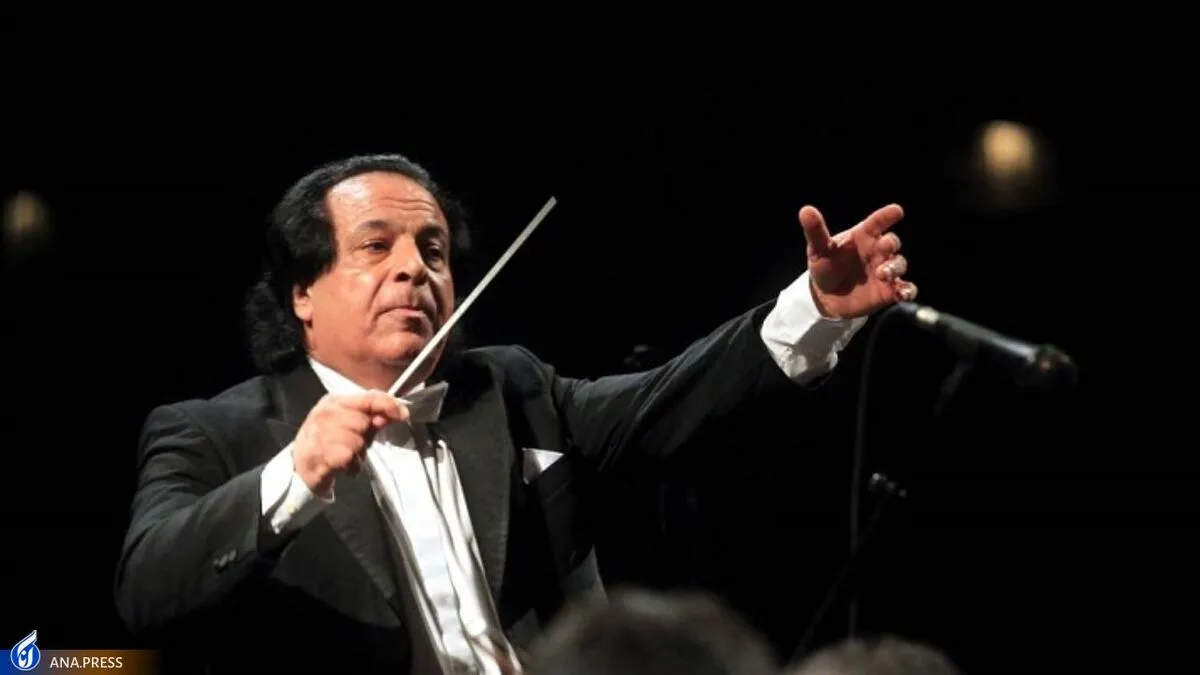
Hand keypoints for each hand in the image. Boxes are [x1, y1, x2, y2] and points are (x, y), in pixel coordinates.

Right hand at [292, 391, 408, 495]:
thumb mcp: (352, 427)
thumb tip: (397, 412)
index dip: (388, 405)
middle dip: (365, 437)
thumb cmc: (331, 443)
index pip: (367, 397)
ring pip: (357, 442)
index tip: (403, 414)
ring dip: (358, 455)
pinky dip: (352, 466)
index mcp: (334, 401)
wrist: (302, 468)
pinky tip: (343, 466)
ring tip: (347, 456)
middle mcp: (324, 413)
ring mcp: (319, 432)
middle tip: (354, 445)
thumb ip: (373, 418)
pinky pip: (349, 458)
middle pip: (363, 422)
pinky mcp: (318, 453)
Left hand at [799, 203, 917, 318]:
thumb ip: (816, 231)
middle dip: (891, 244)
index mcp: (863, 236)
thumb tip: (805, 210)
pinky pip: (906, 289)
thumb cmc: (825, 266)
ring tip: (882, 273)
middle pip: (892, 242)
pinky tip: (903, 294)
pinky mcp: (889, 291)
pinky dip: (908, 290)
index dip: (887, 216)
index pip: (877, 222)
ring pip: (899, 264)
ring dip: (895, 267)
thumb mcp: (818, 249)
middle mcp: (877, 251)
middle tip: (885, 248)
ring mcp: (885, 270)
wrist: (826, 297)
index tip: (896, 211)